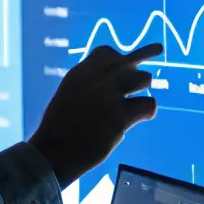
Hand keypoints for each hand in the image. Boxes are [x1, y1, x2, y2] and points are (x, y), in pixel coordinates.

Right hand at [30, 43, 161, 189]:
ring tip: (132, 104)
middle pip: (129, 62)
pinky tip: (139, 118)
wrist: (53, 152)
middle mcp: (96, 78)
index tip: (124, 66)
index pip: (107, 52)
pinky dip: (147, 112)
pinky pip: (149, 104)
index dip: (118, 60)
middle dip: (135, 74)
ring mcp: (109, 96)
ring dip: (141, 91)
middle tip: (151, 61)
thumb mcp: (69, 93)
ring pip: (144, 79)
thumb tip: (114, 76)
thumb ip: (88, 81)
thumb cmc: (60, 126)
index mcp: (81, 72)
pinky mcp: (121, 117)